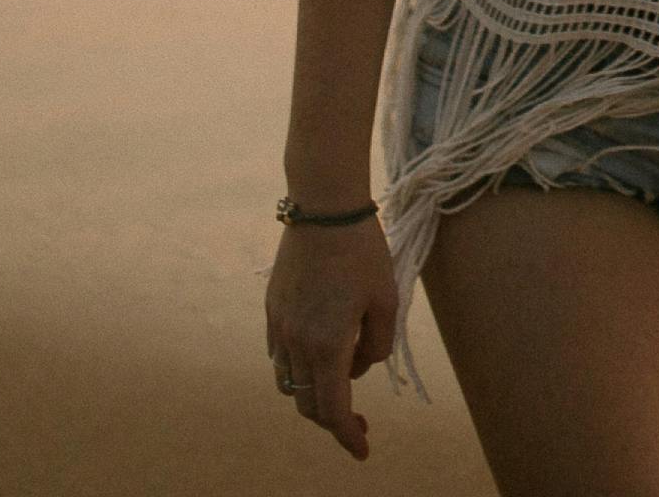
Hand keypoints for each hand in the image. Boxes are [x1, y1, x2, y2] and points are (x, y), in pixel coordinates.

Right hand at [263, 217, 398, 461]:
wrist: (323, 207)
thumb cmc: (363, 252)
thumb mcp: (386, 301)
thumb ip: (377, 346)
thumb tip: (358, 365)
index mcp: (327, 346)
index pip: (334, 410)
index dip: (347, 436)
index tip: (363, 450)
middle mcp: (296, 342)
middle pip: (308, 404)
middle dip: (333, 420)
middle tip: (360, 422)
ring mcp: (280, 326)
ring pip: (288, 383)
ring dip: (311, 395)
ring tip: (338, 386)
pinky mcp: (272, 308)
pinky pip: (279, 356)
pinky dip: (296, 369)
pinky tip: (319, 354)